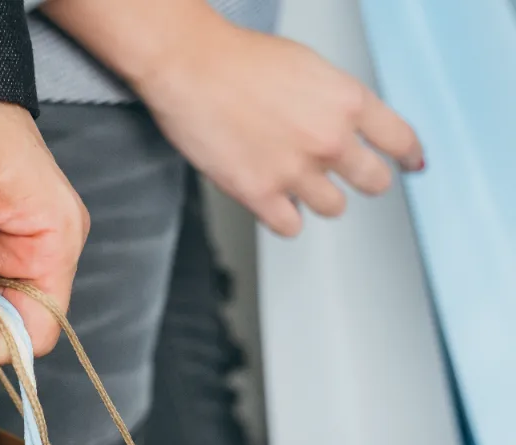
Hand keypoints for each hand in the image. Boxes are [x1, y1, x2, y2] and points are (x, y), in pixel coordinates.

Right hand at [134, 15, 423, 235]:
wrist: (190, 68)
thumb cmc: (238, 60)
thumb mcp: (309, 69)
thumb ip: (335, 102)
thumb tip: (347, 128)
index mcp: (348, 102)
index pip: (400, 140)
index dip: (408, 156)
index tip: (411, 165)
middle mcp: (329, 140)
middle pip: (374, 182)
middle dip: (364, 180)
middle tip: (348, 178)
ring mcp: (296, 172)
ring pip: (333, 208)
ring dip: (318, 198)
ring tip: (294, 181)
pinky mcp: (260, 195)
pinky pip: (290, 226)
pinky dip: (283, 216)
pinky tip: (271, 199)